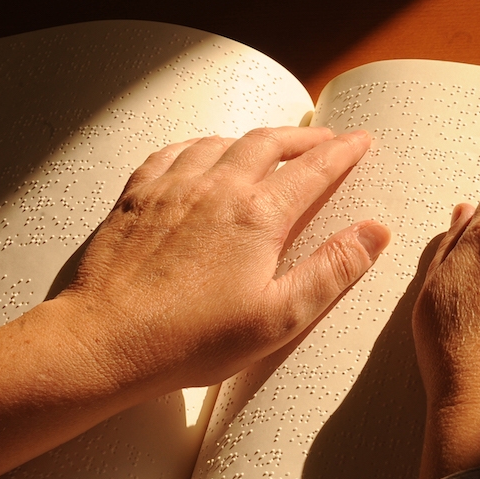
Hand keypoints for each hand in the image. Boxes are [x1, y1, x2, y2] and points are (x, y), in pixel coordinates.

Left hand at [53, 126, 391, 393]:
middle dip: (304, 137)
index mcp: (258, 215)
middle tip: (325, 138)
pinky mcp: (137, 196)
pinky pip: (173, 152)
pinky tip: (203, 153)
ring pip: (222, 141)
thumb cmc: (191, 340)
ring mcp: (173, 187)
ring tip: (270, 145)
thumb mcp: (279, 317)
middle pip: (270, 143)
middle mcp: (218, 187)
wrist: (104, 341)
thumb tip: (375, 231)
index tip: (361, 140)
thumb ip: (332, 270)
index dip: (343, 152)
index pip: (314, 169)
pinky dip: (199, 145)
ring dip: (254, 138)